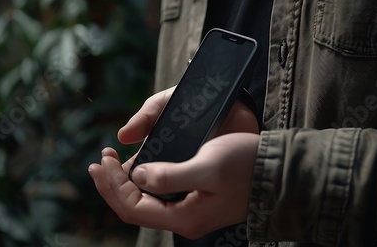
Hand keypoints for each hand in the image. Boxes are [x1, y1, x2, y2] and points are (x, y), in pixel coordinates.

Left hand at [88, 87, 259, 237]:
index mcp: (184, 216)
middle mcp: (184, 220)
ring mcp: (190, 212)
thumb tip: (138, 176)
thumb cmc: (246, 166)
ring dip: (123, 184)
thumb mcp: (207, 166)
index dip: (112, 184)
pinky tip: (135, 170)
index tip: (104, 157)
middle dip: (111, 186)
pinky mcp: (195, 201)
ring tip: (109, 164)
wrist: (279, 173)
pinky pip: (157, 198)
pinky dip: (140, 184)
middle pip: (133, 209)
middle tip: (97, 161)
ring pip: (143, 204)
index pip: (132, 207)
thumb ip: (169, 175)